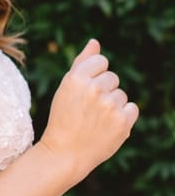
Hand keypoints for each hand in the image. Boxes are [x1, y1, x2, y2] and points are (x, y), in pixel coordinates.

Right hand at [39, 39, 138, 183]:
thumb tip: (95, 42)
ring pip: (121, 94)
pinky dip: (123, 117)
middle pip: (112, 78)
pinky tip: (107, 126)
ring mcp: (109, 106)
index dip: (94, 76)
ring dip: (112, 105)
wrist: (65, 153)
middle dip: (103, 90)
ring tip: (96, 120)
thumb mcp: (67, 88)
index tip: (85, 90)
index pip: (101, 62)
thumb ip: (82, 63)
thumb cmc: (63, 118)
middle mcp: (93, 89)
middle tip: (88, 109)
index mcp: (76, 78)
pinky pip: (132, 108)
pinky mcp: (123, 122)